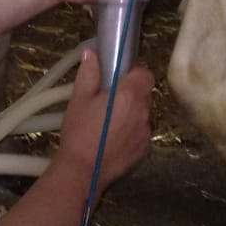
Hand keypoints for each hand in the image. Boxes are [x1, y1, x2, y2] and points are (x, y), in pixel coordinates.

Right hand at [56, 46, 152, 198]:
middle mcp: (143, 112)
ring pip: (144, 114)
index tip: (119, 77)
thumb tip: (92, 54)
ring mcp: (146, 132)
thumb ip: (89, 74)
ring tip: (109, 121)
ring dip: (132, 113)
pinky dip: (132, 131)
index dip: (135, 72)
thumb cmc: (79, 131)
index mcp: (129, 95)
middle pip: (145, 94)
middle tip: (109, 99)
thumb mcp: (79, 99)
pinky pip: (141, 132)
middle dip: (131, 93)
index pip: (146, 74)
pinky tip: (113, 138)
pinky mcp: (144, 150)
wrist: (83, 170)